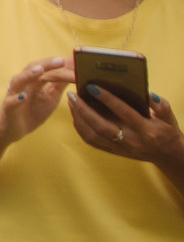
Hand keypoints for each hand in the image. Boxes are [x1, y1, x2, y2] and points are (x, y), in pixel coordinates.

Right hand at [0, 56, 71, 144]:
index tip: (73, 58)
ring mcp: (14, 95)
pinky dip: (16, 99)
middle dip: (46, 64)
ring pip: (19, 81)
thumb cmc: (33, 111)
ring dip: (29, 75)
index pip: (45, 68)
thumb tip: (74, 70)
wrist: (12, 129)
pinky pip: (10, 102)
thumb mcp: (50, 97)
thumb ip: (59, 84)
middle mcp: (22, 84)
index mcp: (33, 81)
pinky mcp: (8, 108)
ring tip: (40, 70)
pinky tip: (24, 97)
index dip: (57, 63)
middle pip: (32, 69)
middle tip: (61, 60)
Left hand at [67, 83, 182, 167]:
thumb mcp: (169, 118)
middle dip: (84, 109)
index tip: (92, 86)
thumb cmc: (166, 131)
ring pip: (92, 135)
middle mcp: (131, 141)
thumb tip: (148, 94)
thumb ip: (161, 106)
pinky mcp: (114, 152)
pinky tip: (75, 114)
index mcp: (146, 130)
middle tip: (73, 93)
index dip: (107, 99)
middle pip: (101, 126)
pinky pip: (91, 141)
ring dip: (78, 117)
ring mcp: (121, 148)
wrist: (168, 155)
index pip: (124, 113)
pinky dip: (80, 127)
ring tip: (71, 100)